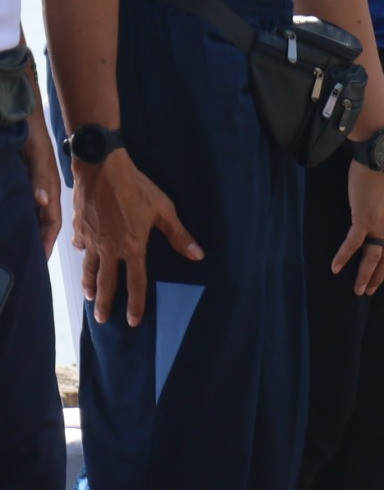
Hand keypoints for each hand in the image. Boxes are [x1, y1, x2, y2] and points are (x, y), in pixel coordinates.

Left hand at [22, 116, 59, 255]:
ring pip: (32, 216)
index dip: (47, 241)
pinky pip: (23, 206)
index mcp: (50, 191)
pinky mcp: (23, 183)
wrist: (22, 118)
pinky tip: (10, 224)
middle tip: (29, 261)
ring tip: (19, 248)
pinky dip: (19, 217)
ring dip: (28, 231)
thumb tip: (42, 202)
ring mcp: (33, 189)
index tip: (40, 260)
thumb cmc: (32, 138)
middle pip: (42, 223)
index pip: (51, 223)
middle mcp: (42, 193)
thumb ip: (41, 179)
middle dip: (38, 242)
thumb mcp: (37, 159)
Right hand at [74, 149, 200, 325]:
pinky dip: (82, 253)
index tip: (133, 321)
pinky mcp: (79, 226)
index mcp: (131, 247)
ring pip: (89, 268)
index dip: (135, 303)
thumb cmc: (137, 188)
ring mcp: (91, 238)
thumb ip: (178, 235)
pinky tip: (82, 255)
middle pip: (107, 282)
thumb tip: (198, 255)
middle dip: (105, 303)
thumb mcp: (163, 210)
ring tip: (89, 297)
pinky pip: (80, 245)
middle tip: (102, 320)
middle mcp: (109, 248)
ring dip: (90, 284)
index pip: (135, 282)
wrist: (102, 168)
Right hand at [334, 159, 383, 295]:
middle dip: (380, 275)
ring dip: (366, 275)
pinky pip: (353, 244)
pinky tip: (335, 268)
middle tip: (370, 289)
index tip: (382, 268)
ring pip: (374, 257)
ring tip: (359, 290)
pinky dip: (344, 257)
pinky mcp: (363, 219)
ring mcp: (380, 224)